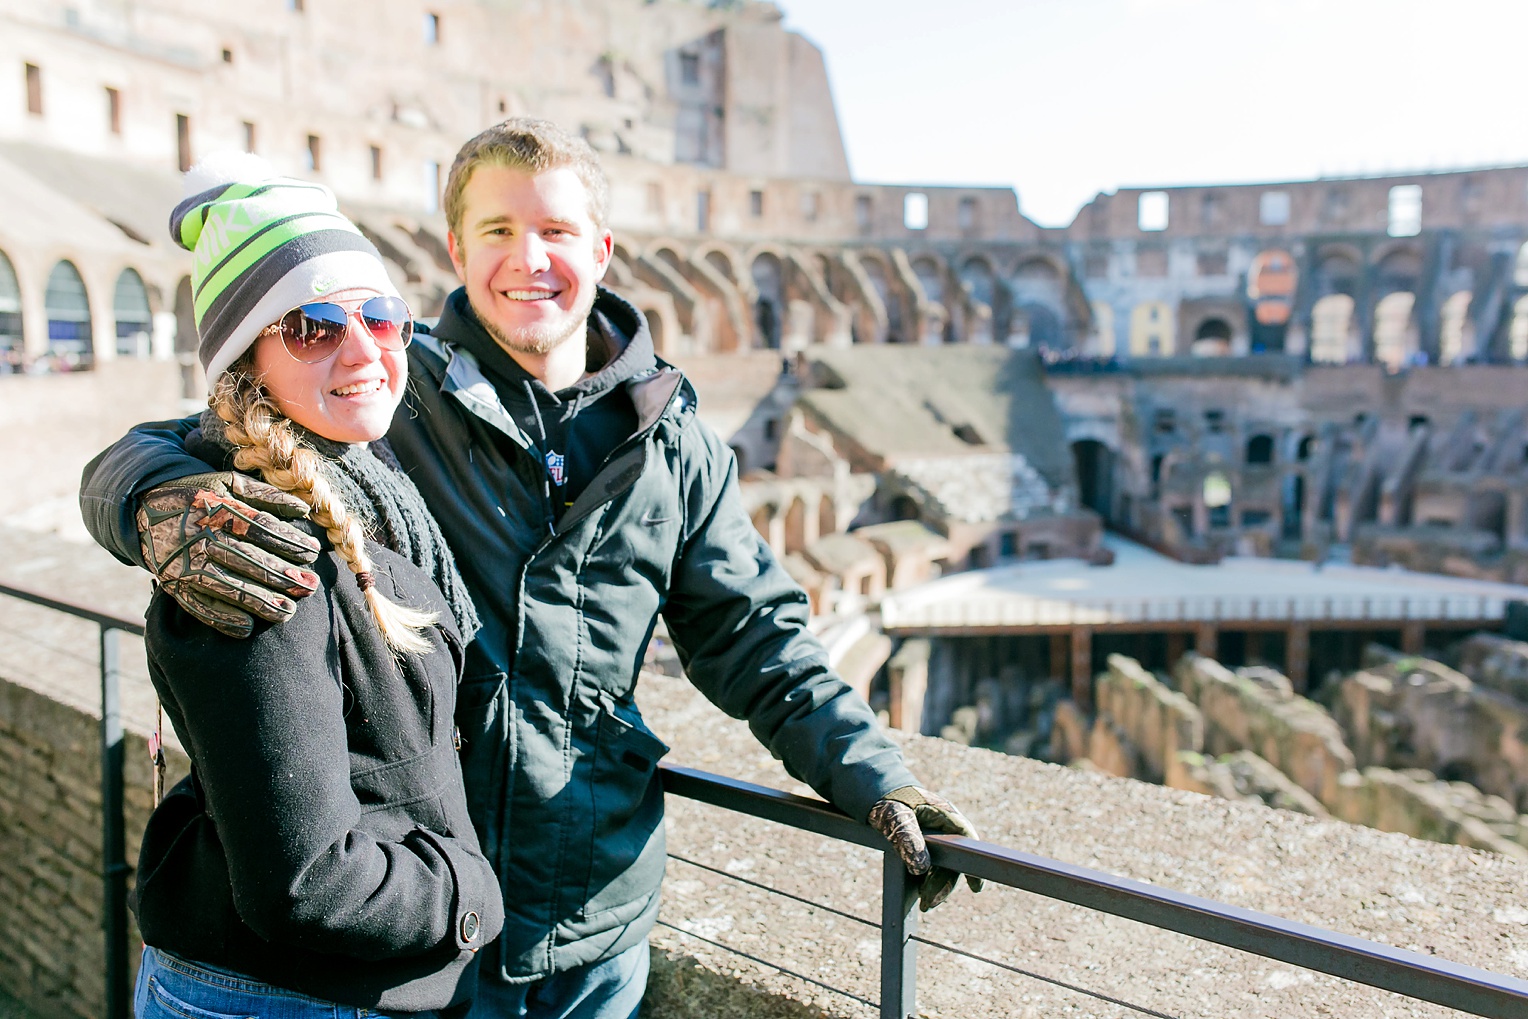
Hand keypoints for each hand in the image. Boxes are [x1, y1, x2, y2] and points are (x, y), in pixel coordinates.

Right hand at [136, 472, 321, 637]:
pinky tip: (246, 628)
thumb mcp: (229, 483)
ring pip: (225, 585)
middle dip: (281, 575)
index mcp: (217, 509)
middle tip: (310, 586)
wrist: (142, 506)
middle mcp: (200, 536)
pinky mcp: (172, 583)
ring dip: (258, 601)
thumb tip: (304, 508)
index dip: (288, 541)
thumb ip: (266, 495)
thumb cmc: (199, 494)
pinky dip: (219, 618)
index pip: (260, 528)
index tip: (313, 553)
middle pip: (247, 558)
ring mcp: (184, 562)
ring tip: (288, 612)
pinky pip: (196, 604)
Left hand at [867, 785, 983, 910]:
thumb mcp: (897, 817)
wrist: (878, 795)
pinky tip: (919, 891)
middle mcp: (946, 828)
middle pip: (953, 861)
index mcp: (946, 815)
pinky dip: (928, 879)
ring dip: (935, 885)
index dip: (973, 866)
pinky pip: (933, 865)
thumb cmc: (890, 801)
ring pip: (944, 866)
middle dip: (943, 884)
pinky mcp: (927, 845)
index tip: (976, 888)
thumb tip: (921, 868)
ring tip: (924, 902)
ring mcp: (938, 838)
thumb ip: (907, 838)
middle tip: (928, 903)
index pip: (967, 842)